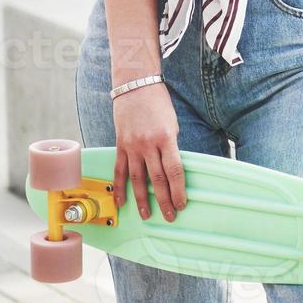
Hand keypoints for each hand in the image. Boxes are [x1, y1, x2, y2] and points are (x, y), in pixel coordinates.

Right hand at [111, 83, 186, 222]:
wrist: (135, 86)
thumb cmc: (158, 103)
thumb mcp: (172, 124)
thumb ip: (171, 146)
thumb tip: (171, 169)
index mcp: (166, 137)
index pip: (174, 170)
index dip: (178, 190)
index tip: (182, 204)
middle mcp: (148, 144)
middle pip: (157, 178)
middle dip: (164, 200)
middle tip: (169, 216)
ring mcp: (132, 145)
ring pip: (137, 179)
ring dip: (142, 199)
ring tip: (147, 215)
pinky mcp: (120, 145)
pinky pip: (119, 170)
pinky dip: (120, 187)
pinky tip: (122, 202)